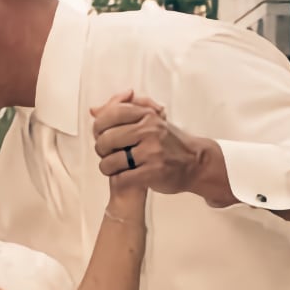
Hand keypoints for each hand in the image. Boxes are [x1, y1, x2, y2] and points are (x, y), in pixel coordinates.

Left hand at [93, 93, 209, 200]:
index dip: (100, 125)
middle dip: (101, 148)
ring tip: (112, 167)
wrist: (195, 163)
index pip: (112, 114)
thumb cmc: (168, 142)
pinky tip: (123, 177)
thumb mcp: (151, 119)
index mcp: (147, 115)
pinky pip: (122, 177)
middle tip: (105, 153)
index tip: (101, 133)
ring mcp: (152, 152)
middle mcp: (150, 130)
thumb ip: (122, 110)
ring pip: (111, 160)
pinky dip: (119, 179)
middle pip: (107, 138)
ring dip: (107, 167)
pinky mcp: (153, 172)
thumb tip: (93, 110)